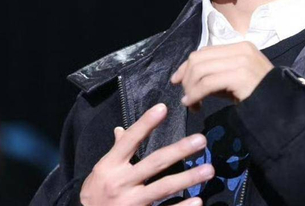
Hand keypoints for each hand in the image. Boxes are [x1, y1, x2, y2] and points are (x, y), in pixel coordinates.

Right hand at [80, 103, 212, 205]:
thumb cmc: (95, 194)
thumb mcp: (101, 171)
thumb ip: (116, 151)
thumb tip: (121, 129)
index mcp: (110, 166)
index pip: (130, 141)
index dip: (145, 124)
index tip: (163, 108)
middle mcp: (120, 183)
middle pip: (154, 163)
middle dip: (179, 151)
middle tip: (201, 140)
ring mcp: (130, 203)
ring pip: (163, 188)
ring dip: (188, 178)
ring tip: (208, 170)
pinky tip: (197, 200)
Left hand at [170, 41, 274, 111]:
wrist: (281, 106)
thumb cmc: (259, 95)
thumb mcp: (234, 80)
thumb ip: (215, 74)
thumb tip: (187, 78)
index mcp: (240, 47)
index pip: (205, 51)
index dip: (186, 66)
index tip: (176, 80)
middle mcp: (240, 49)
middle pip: (199, 58)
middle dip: (186, 77)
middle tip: (185, 97)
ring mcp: (241, 61)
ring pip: (200, 69)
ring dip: (190, 88)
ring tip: (190, 103)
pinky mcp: (239, 75)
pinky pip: (207, 83)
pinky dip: (195, 94)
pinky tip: (194, 104)